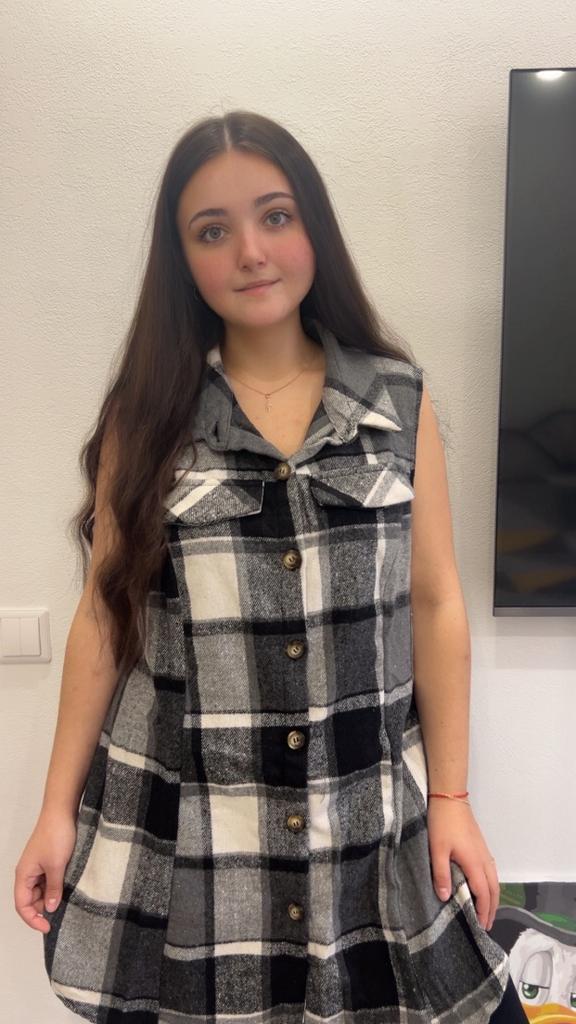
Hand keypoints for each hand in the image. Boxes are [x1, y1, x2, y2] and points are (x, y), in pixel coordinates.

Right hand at [14, 808, 76, 932]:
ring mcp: (38, 866)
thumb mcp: (57, 866)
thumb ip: (53, 888)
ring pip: (41, 890)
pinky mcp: (48, 861)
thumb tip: (50, 908)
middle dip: (43, 909)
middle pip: (31, 900)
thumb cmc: (56, 835)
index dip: (32, 919)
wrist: (62, 811)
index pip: (22, 905)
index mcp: (23, 874)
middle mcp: (28, 872)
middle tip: (61, 913)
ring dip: (51, 897)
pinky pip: (48, 880)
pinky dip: (56, 887)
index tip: (47, 927)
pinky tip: (67, 889)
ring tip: (66, 901)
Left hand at [426, 798, 498, 930]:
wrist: (450, 798)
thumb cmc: (442, 824)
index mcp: (474, 862)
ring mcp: (484, 851)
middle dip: (492, 908)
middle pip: (493, 889)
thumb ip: (441, 874)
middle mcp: (483, 859)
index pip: (483, 893)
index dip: (484, 911)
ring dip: (493, 897)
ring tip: (488, 911)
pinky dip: (492, 884)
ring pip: (495, 879)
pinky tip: (485, 886)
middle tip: (487, 925)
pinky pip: (492, 870)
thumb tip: (446, 898)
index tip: (482, 927)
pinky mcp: (481, 846)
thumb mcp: (437, 849)